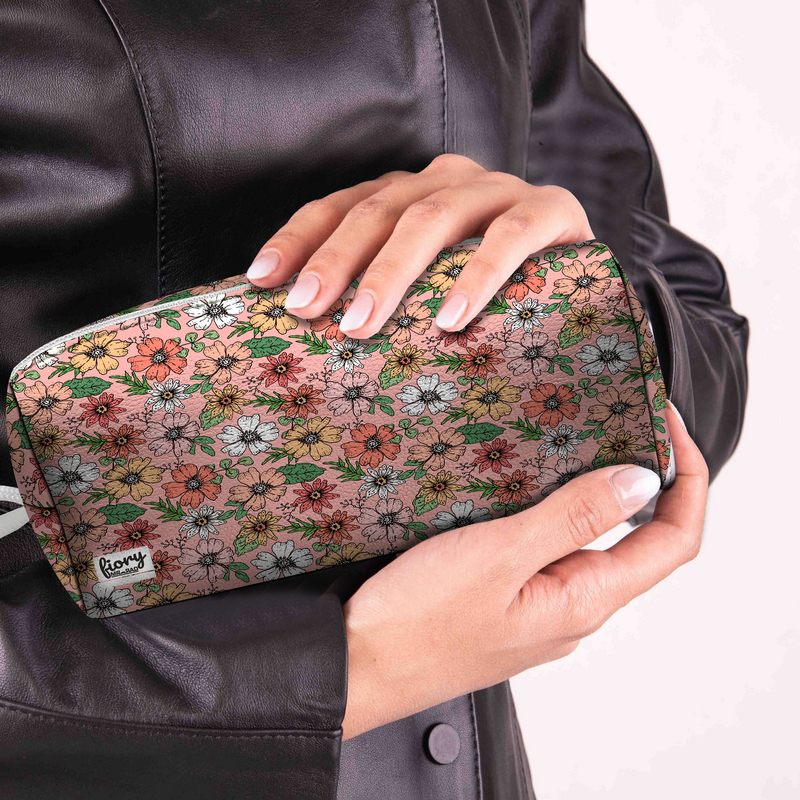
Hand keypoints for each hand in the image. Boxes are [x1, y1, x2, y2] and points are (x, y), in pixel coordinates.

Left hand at [245, 154, 593, 334]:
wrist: (583, 276)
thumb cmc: (490, 292)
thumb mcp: (429, 287)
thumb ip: (387, 294)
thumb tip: (312, 338)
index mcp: (410, 191)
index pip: (342, 205)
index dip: (298, 239)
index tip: (260, 281)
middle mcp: (447, 178)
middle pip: (378, 210)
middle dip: (337, 262)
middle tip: (307, 312)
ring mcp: (498, 189)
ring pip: (433, 218)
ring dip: (391, 272)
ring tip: (361, 326)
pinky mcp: (551, 209)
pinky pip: (510, 236)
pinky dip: (477, 277)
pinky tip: (449, 319)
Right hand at [341, 402, 707, 738]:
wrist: (358, 666)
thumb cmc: (418, 621)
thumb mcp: (499, 556)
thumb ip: (572, 517)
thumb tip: (641, 480)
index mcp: (583, 600)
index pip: (673, 540)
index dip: (687, 478)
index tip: (667, 425)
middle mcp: (572, 608)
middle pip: (640, 540)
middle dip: (647, 478)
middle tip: (626, 421)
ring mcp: (539, 605)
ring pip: (592, 543)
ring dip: (598, 492)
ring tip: (578, 440)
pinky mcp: (508, 598)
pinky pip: (552, 550)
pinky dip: (558, 510)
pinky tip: (529, 485)